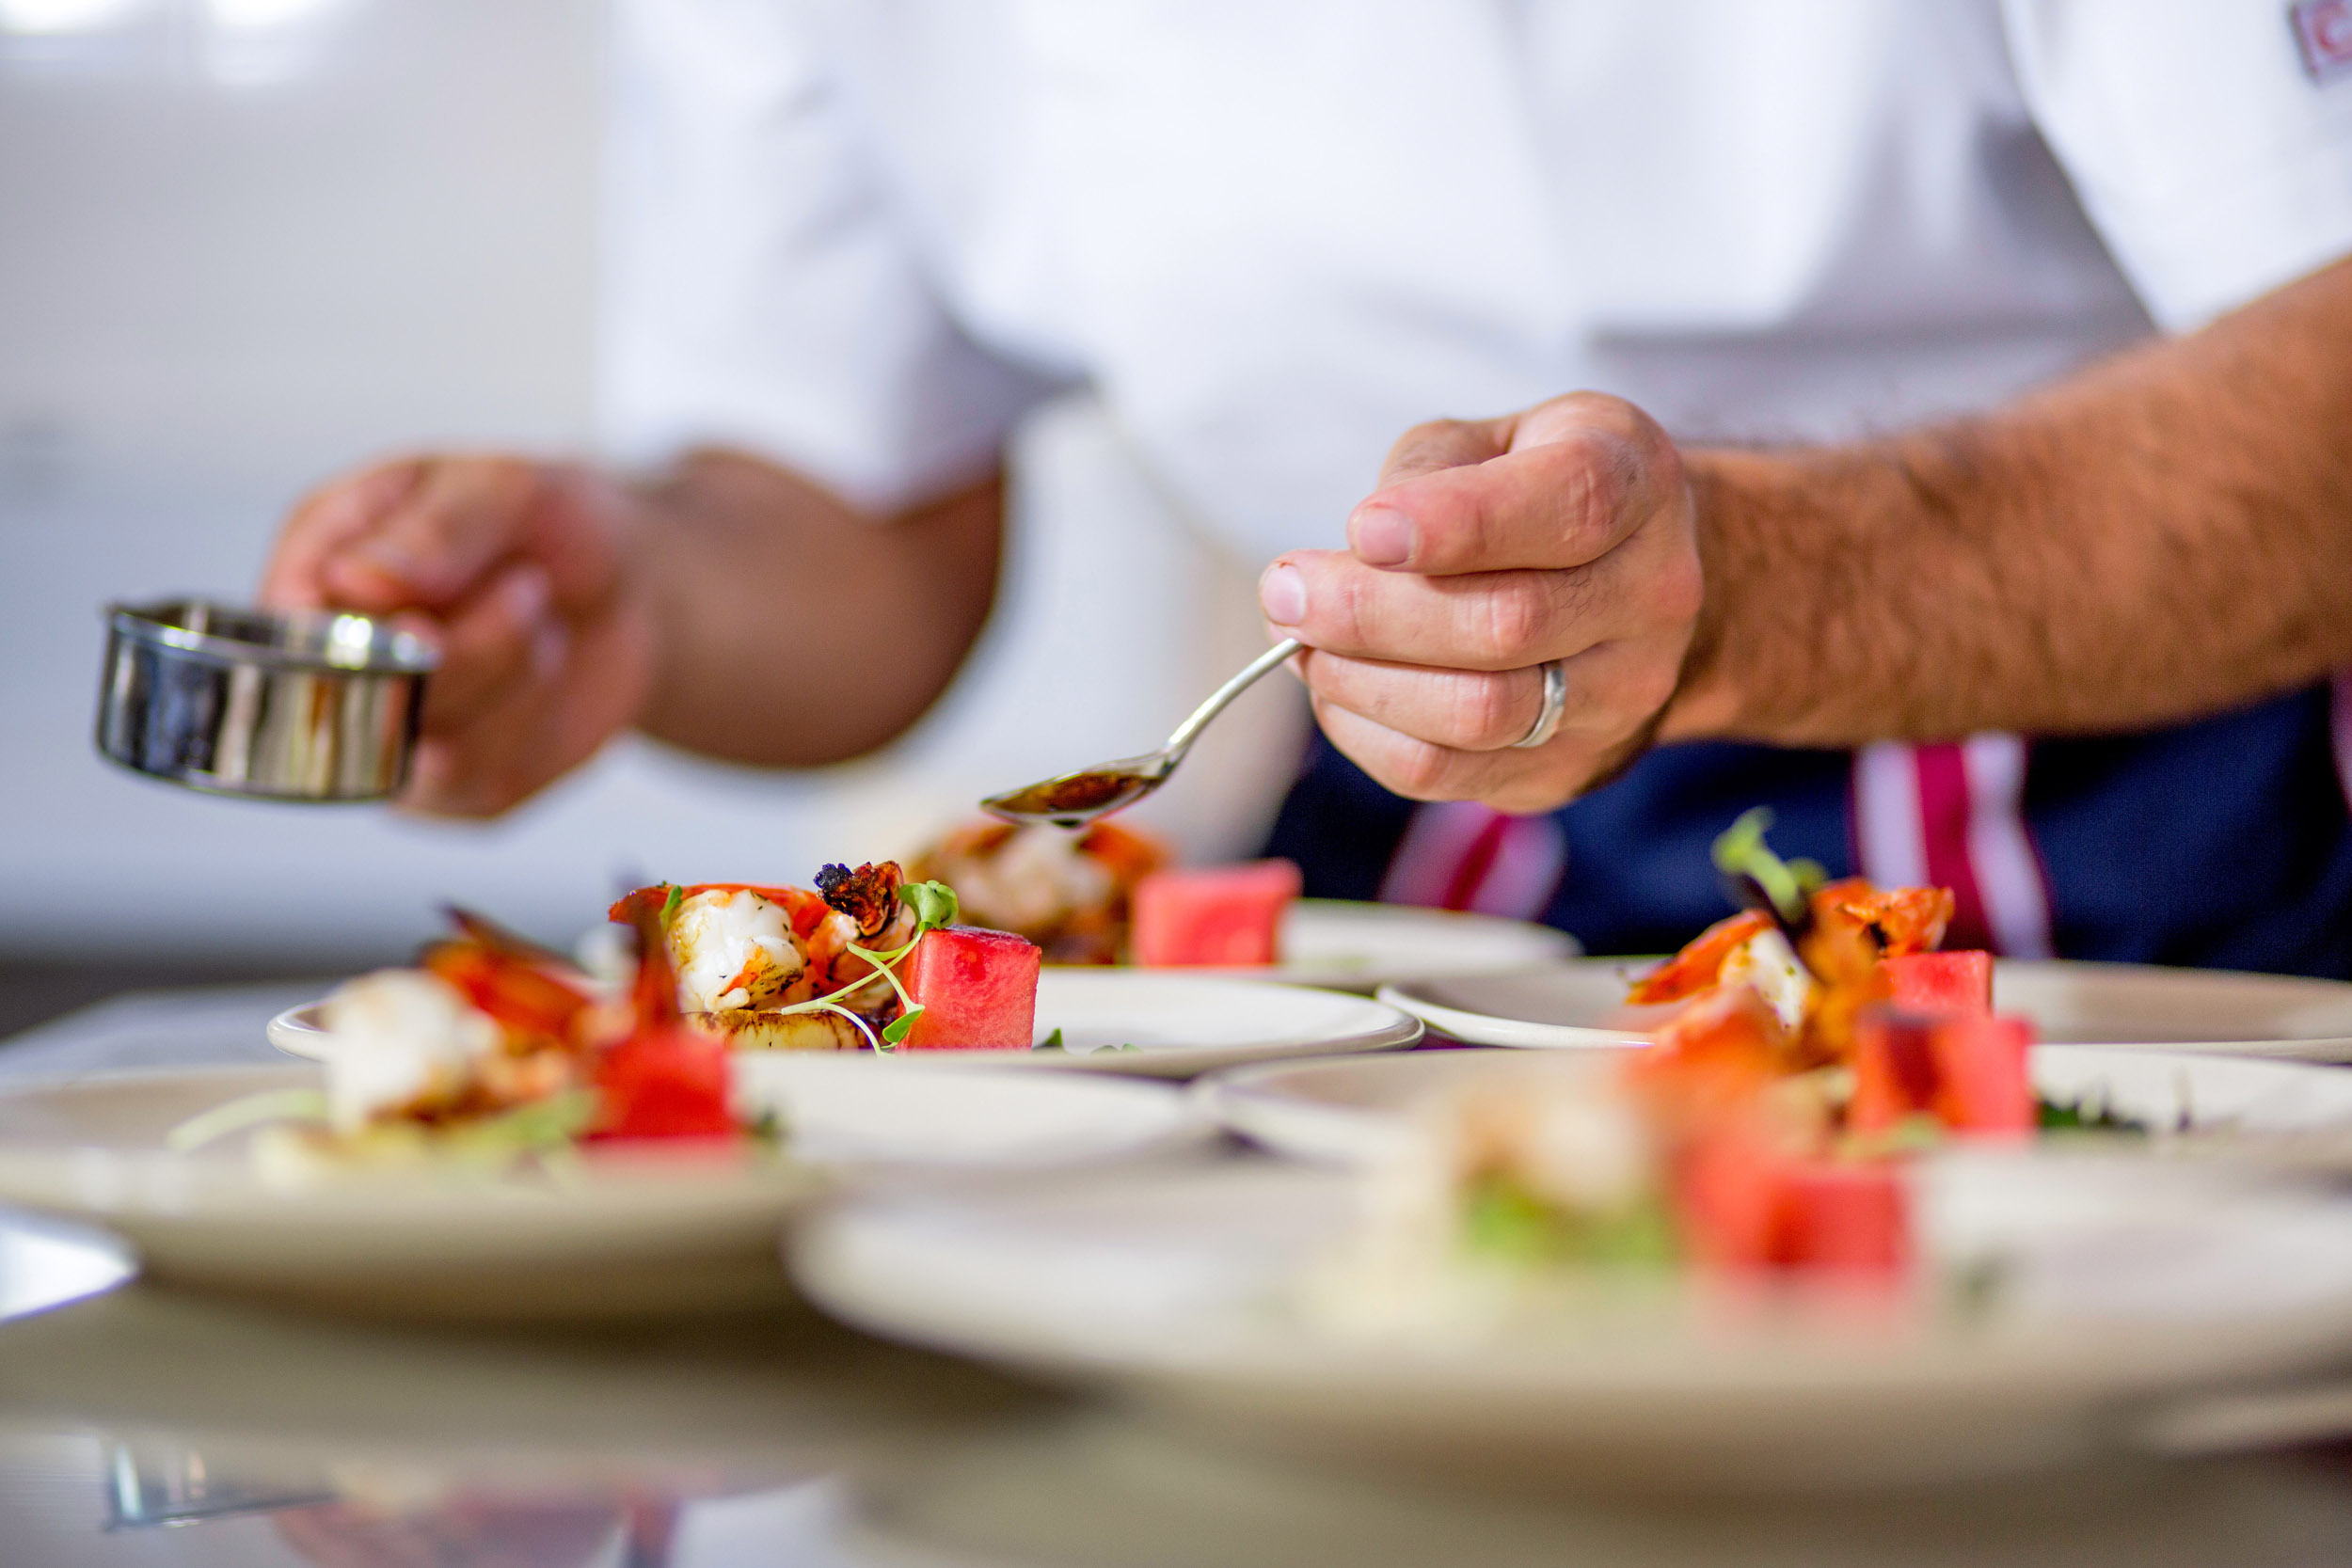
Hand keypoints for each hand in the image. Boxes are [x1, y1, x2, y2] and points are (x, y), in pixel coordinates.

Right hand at [259, 455, 655, 816]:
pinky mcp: (455, 784)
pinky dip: (534, 720)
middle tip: (525, 590)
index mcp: (322, 562)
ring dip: (508, 675)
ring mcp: (389, 729)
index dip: (346, 639)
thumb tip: (353, 580)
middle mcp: (340, 655)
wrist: (631, 585)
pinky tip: (543, 664)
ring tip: (535, 608)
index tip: (423, 618)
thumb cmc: (546, 524)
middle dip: (465, 650)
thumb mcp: (505, 489)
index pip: (288, 628)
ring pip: (426, 748)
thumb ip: (433, 529)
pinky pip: (483, 780)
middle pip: (361, 700)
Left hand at [1259, 392, 1700, 814]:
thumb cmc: (1537, 494)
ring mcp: (1623, 694)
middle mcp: (1651, 594)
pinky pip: (1449, 770)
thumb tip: (1360, 549)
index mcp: (1636, 482)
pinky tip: (1338, 689)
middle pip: (1507, 625)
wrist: (1632, 584)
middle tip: (1287, 593)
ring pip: (1479, 713)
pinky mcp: (1570, 766)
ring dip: (1362, 681)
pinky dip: (1368, 733)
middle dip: (1371, 613)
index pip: (1567, 508)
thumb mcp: (1495, 439)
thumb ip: (1430, 472)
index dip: (1457, 523)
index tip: (1363, 529)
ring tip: (1303, 643)